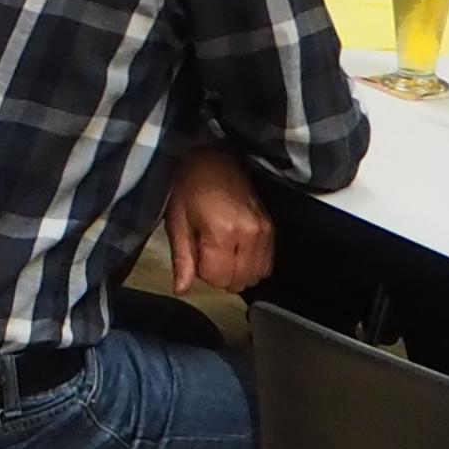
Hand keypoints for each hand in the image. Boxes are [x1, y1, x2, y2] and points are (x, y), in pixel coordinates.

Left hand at [162, 146, 273, 294]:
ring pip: (256, 275)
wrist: (212, 157)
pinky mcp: (273, 228)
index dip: (202, 272)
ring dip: (236, 271)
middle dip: (220, 274)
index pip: (218, 279)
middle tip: (206, 250)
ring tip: (220, 249)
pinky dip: (251, 264)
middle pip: (240, 281)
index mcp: (223, 232)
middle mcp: (251, 234)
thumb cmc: (187, 186)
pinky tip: (236, 249)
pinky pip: (267, 263)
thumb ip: (182, 259)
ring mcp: (266, 231)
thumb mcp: (176, 221)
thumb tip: (181, 291)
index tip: (194, 252)